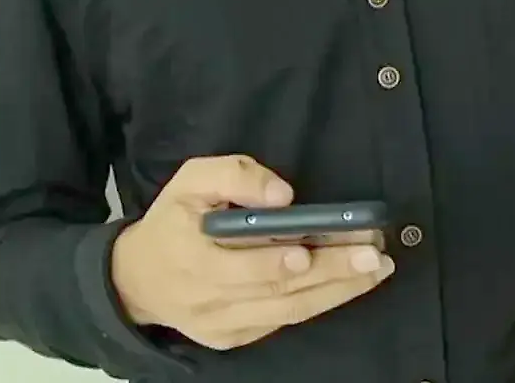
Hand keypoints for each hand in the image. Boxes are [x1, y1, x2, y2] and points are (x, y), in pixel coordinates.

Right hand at [109, 154, 394, 350]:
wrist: (138, 280)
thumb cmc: (172, 221)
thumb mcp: (190, 180)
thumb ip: (234, 176)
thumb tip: (283, 196)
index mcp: (189, 259)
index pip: (234, 269)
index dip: (271, 262)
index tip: (308, 251)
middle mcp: (207, 302)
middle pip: (275, 292)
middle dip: (330, 273)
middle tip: (373, 256)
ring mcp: (223, 326)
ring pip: (288, 312)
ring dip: (338, 291)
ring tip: (376, 269)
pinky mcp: (236, 338)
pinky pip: (283, 321)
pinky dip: (320, 301)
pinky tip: (351, 283)